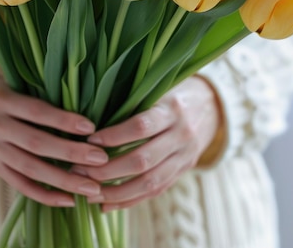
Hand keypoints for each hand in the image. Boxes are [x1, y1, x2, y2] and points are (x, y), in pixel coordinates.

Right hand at [0, 76, 109, 206]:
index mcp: (2, 100)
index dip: (63, 120)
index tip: (91, 128)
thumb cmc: (13, 94)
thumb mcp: (22, 85)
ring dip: (64, 180)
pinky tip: (70, 200)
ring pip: (30, 169)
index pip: (36, 111)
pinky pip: (21, 185)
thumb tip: (89, 115)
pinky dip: (46, 195)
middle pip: (35, 143)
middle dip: (71, 153)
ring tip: (92, 187)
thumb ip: (48, 96)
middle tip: (101, 159)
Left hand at [73, 76, 221, 210]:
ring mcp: (185, 156)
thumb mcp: (159, 88)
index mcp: (172, 110)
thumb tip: (91, 114)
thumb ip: (133, 99)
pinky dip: (129, 200)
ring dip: (116, 191)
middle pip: (143, 160)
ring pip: (149, 182)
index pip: (141, 127)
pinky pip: (155, 191)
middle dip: (108, 169)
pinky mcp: (183, 171)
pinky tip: (106, 204)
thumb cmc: (173, 93)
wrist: (212, 106)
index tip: (89, 140)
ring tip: (89, 193)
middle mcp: (181, 135)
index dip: (113, 136)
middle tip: (80, 170)